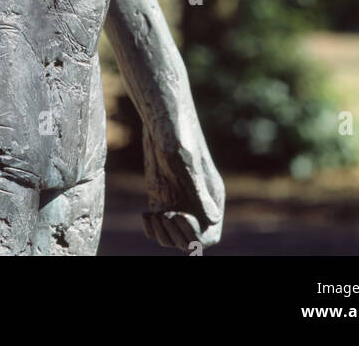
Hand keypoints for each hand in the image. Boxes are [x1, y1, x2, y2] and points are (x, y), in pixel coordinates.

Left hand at [141, 100, 224, 252]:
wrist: (160, 116)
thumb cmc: (177, 135)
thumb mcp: (186, 164)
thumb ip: (197, 191)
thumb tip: (213, 220)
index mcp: (210, 197)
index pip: (209, 234)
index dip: (196, 236)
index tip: (180, 217)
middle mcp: (195, 203)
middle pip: (190, 241)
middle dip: (178, 236)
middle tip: (166, 215)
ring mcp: (177, 202)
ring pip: (172, 238)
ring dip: (163, 234)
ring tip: (155, 215)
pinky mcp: (160, 198)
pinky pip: (158, 227)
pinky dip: (151, 228)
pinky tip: (146, 214)